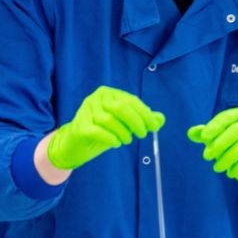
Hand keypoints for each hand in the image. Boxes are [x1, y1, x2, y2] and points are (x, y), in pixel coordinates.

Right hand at [47, 86, 163, 169]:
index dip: (145, 114)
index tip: (154, 127)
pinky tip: (116, 143)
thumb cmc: (102, 131)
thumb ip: (141, 119)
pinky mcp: (80, 126)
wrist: (76, 144)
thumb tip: (161, 119)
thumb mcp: (123, 124)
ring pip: (109, 120)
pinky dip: (110, 138)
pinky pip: (98, 131)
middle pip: (120, 107)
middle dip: (136, 122)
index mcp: (108, 93)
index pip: (130, 100)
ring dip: (123, 132)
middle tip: (143, 135)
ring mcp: (85, 111)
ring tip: (127, 140)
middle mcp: (95, 98)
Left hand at [188, 107, 237, 189]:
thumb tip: (191, 133)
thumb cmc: (232, 146)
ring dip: (229, 156)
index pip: (227, 117)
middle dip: (220, 143)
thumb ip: (204, 134)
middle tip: (206, 156)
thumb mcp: (217, 138)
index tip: (203, 137)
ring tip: (216, 167)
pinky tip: (230, 173)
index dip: (215, 126)